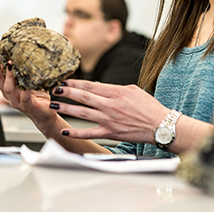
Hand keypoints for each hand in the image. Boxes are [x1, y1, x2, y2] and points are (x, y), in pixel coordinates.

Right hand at [0, 40, 54, 122]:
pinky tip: (27, 85)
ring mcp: (17, 100)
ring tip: (10, 64)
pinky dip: (25, 91)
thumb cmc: (38, 95)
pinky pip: (25, 98)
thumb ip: (30, 65)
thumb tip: (33, 45)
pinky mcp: (28, 106)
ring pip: (8, 88)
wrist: (46, 113)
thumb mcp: (32, 77)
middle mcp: (9, 93)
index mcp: (9, 84)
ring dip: (8, 75)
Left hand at [50, 80, 169, 143]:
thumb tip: (100, 87)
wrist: (159, 125)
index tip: (65, 80)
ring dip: (66, 108)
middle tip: (54, 89)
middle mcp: (109, 105)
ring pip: (82, 113)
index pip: (91, 85)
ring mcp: (108, 120)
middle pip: (83, 97)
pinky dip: (76, 132)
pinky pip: (89, 132)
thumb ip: (115, 88)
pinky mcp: (110, 133)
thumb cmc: (149, 107)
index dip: (76, 82)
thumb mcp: (133, 90)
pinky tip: (66, 130)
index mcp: (116, 92)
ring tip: (54, 105)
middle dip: (67, 92)